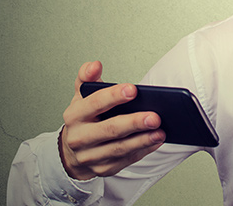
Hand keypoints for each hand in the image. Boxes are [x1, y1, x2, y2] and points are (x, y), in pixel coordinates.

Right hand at [59, 61, 164, 179]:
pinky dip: (143, 150)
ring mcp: (91, 156)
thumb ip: (87, 77)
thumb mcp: (81, 96)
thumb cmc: (84, 118)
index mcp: (75, 115)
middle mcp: (80, 137)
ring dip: (142, 140)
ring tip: (161, 131)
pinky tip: (156, 140)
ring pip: (119, 148)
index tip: (133, 89)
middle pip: (109, 129)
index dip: (113, 96)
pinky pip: (126, 159)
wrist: (71, 151)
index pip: (95, 104)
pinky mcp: (103, 168)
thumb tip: (95, 65)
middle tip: (155, 116)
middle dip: (133, 123)